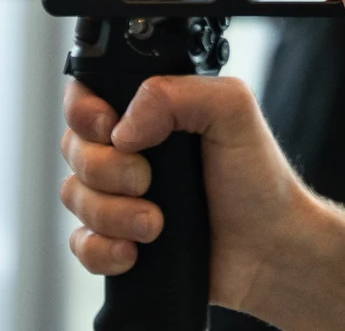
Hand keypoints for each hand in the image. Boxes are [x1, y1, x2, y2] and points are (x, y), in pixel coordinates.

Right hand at [60, 77, 317, 313]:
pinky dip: (102, 249)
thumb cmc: (259, 179)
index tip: (111, 128)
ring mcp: (123, 196)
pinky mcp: (120, 239)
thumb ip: (179, 93)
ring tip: (156, 223)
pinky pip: (80, 243)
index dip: (84, 112)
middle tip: (147, 180)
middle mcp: (134, 150)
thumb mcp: (234, 111)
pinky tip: (135, 251)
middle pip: (74, 148)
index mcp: (155, 113)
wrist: (271, 248)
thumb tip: (122, 126)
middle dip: (105, 169)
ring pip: (73, 196)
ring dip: (111, 214)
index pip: (87, 98)